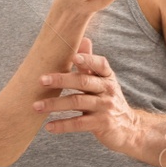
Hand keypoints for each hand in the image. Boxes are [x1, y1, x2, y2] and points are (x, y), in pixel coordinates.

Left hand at [34, 39, 146, 157]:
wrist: (129, 128)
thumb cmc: (108, 99)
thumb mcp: (103, 81)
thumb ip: (91, 63)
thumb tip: (83, 39)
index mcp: (107, 76)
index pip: (100, 64)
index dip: (88, 59)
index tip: (73, 57)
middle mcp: (107, 90)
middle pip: (83, 82)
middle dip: (61, 79)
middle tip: (41, 80)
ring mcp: (105, 107)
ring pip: (77, 102)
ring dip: (54, 104)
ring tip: (36, 106)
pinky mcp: (101, 124)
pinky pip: (79, 123)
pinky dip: (62, 124)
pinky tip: (48, 126)